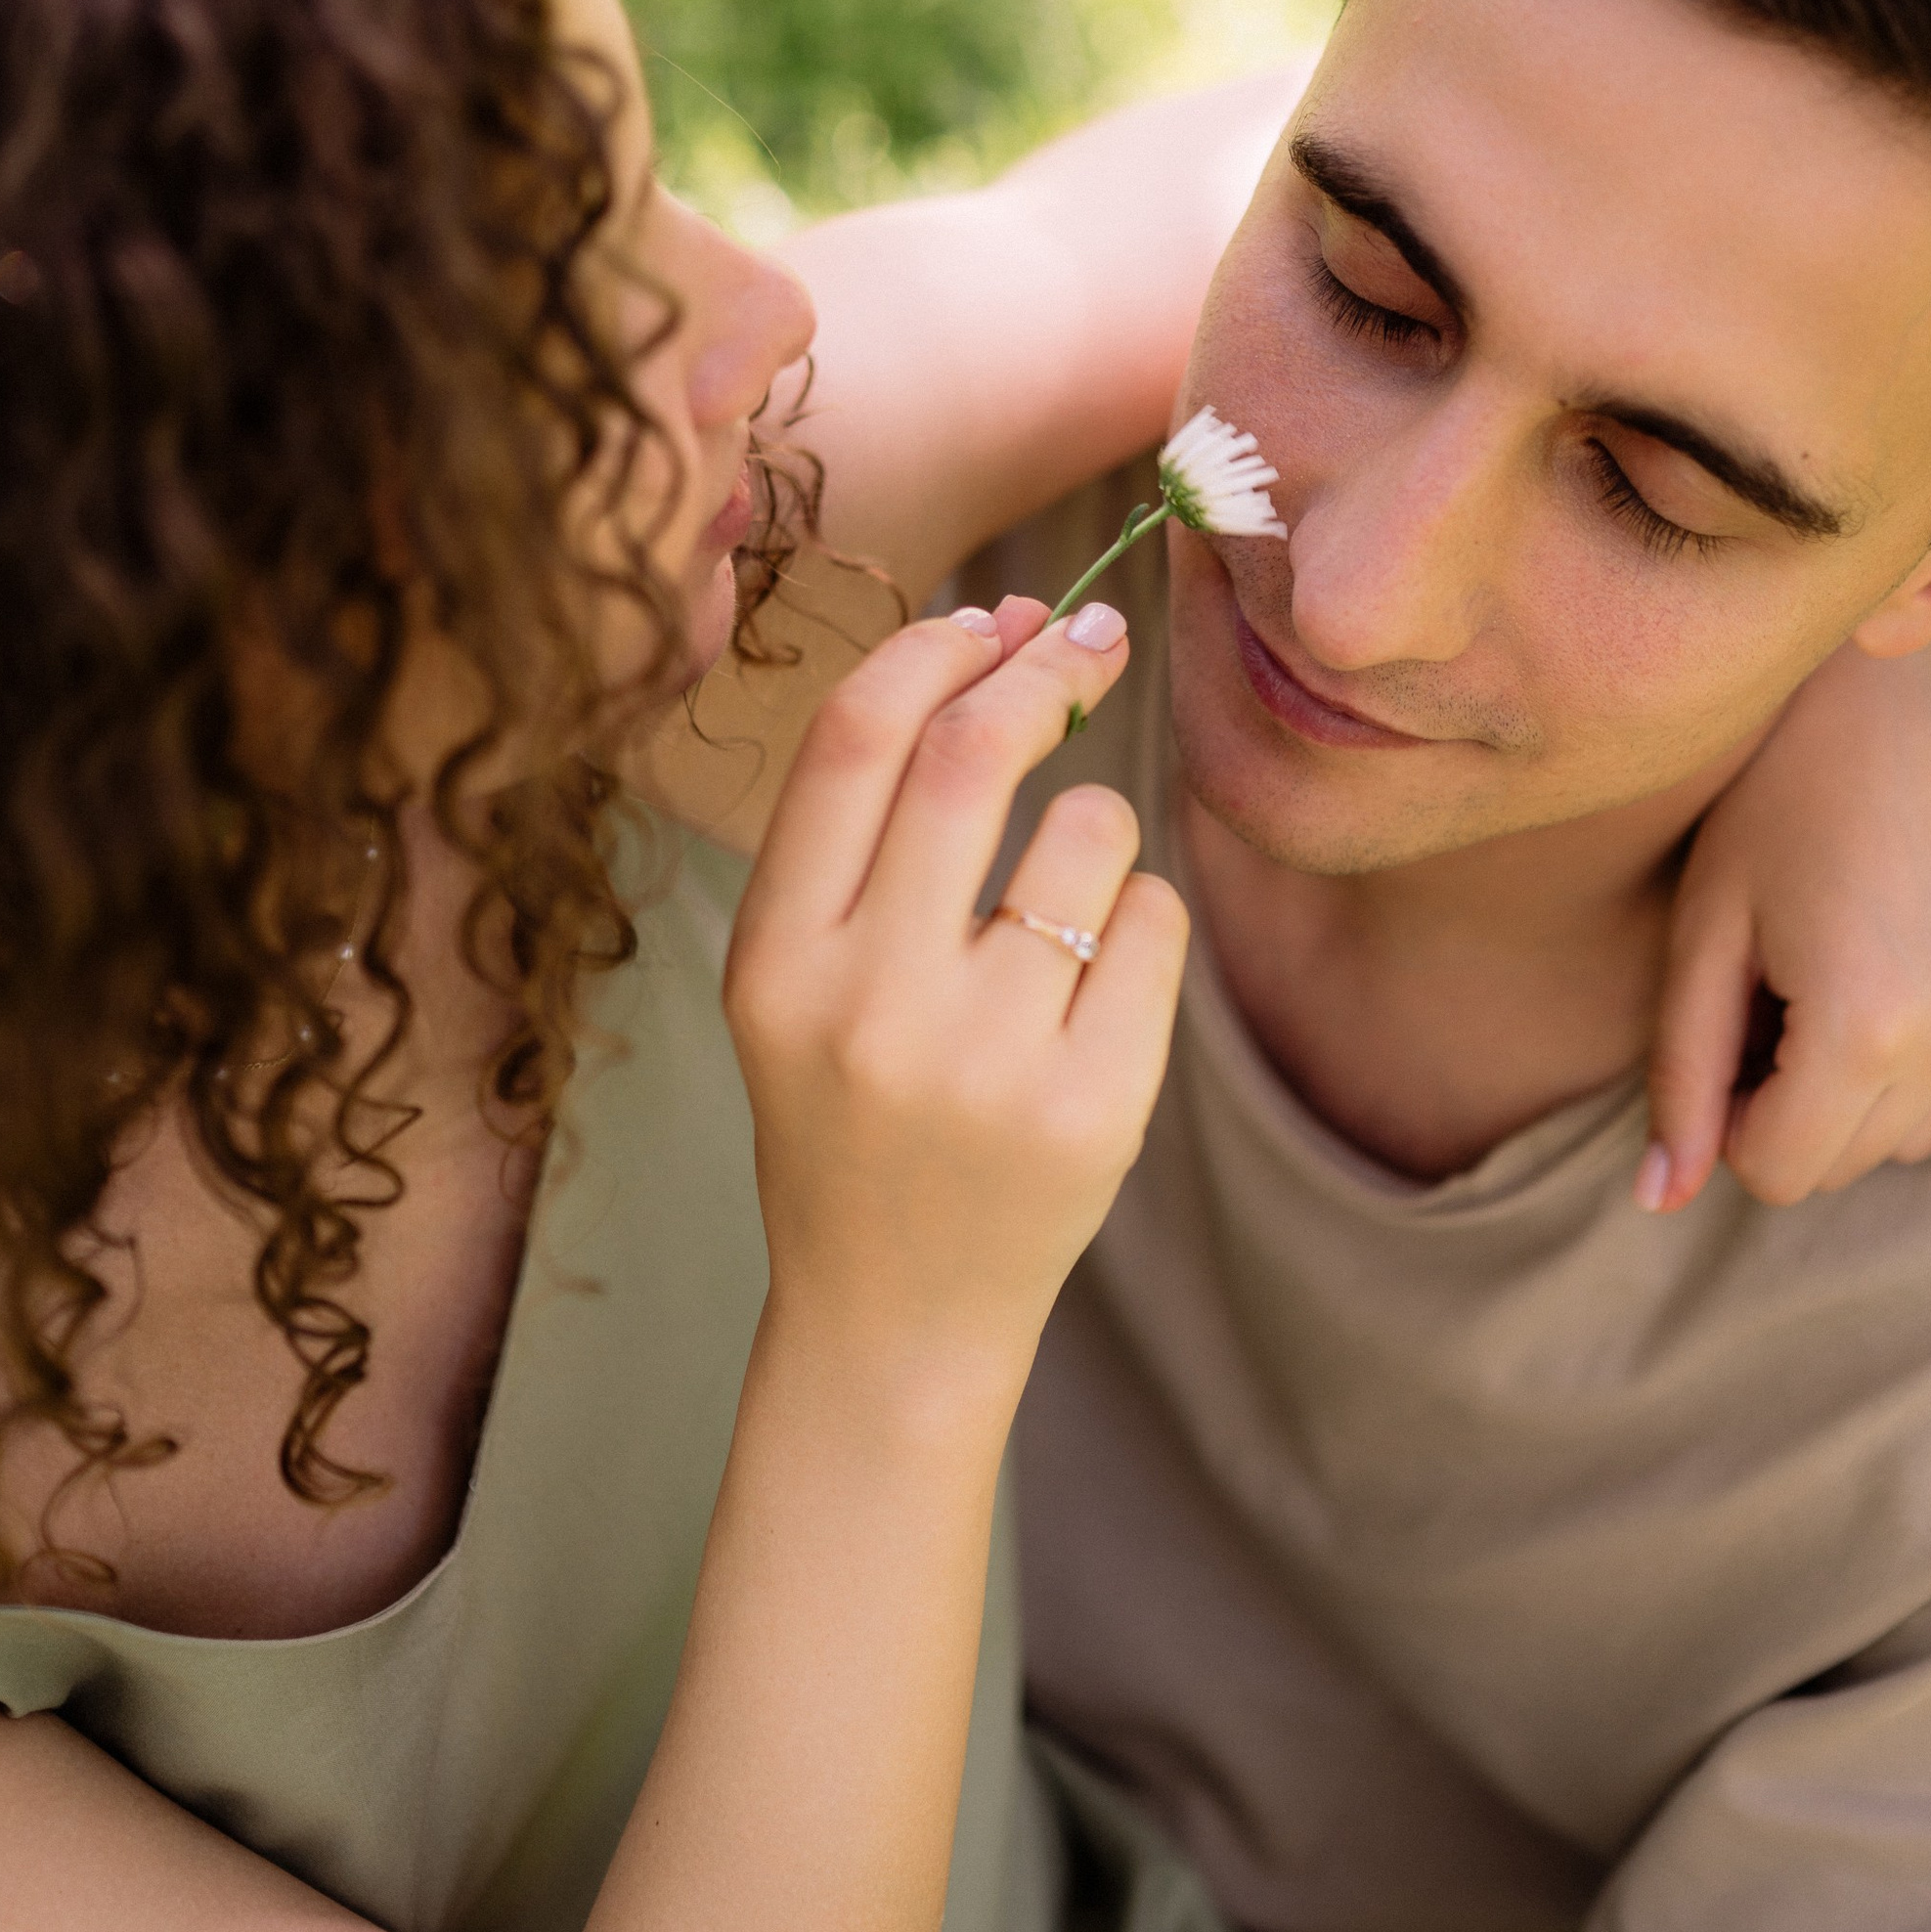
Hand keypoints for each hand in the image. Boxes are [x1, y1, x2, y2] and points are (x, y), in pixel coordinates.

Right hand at [724, 591, 1187, 1394]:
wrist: (892, 1316)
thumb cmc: (853, 1110)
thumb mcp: (798, 976)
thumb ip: (871, 820)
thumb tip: (1001, 626)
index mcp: (776, 959)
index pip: (857, 736)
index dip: (938, 642)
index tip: (999, 615)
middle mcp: (869, 1004)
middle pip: (973, 753)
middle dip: (1046, 668)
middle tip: (1093, 640)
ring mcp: (984, 1062)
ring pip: (1089, 833)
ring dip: (1097, 822)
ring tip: (1065, 896)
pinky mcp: (1091, 1108)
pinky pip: (1154, 924)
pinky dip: (1141, 918)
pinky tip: (1097, 985)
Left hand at [1641, 623, 1930, 1212]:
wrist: (1890, 676)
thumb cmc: (1765, 796)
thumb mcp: (1702, 933)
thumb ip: (1682, 1077)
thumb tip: (1655, 1204)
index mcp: (1865, 1025)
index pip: (1779, 1173)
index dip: (1733, 1113)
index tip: (1730, 1023)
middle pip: (1853, 1159)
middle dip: (1798, 1101)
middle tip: (1779, 982)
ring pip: (1923, 1128)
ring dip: (1868, 1081)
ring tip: (1840, 960)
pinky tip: (1907, 947)